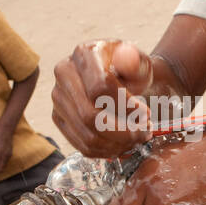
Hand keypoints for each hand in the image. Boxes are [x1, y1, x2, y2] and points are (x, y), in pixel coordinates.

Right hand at [52, 40, 154, 157]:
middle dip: (123, 131)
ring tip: (137, 138)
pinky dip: (106, 151)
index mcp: (84, 53)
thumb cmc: (131, 71)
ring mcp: (58, 97)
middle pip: (89, 115)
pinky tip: (123, 144)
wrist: (119, 78)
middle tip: (145, 132)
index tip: (146, 114)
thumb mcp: (140, 63)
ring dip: (117, 144)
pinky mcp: (59, 118)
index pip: (100, 87)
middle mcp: (64, 73)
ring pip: (86, 135)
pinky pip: (81, 145)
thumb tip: (127, 59)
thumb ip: (137, 62)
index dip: (126, 106)